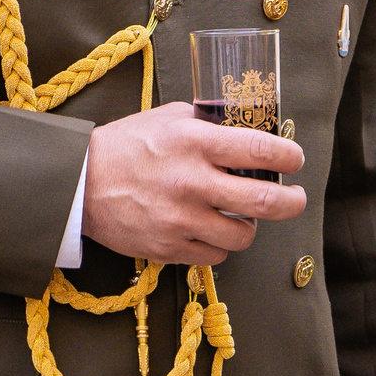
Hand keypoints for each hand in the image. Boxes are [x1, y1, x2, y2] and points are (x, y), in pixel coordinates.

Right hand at [78, 100, 304, 264]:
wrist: (79, 182)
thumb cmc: (128, 145)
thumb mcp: (170, 118)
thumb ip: (210, 123)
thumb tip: (250, 125)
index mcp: (195, 144)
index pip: (260, 151)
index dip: (289, 157)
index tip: (295, 160)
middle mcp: (192, 183)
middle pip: (265, 202)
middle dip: (292, 202)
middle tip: (296, 199)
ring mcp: (180, 220)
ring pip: (243, 236)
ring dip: (251, 226)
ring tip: (244, 216)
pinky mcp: (167, 248)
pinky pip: (215, 256)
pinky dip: (220, 245)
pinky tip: (211, 230)